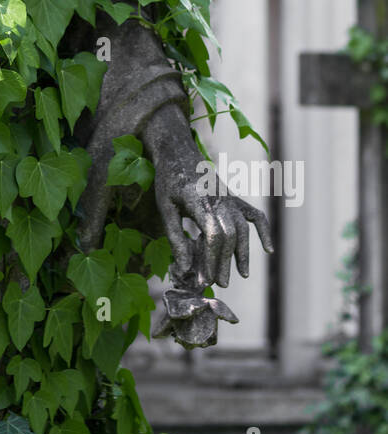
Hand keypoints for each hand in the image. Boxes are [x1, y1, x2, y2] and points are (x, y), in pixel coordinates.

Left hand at [142, 103, 272, 291]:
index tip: (204, 277)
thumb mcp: (164, 208)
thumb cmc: (168, 180)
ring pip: (243, 227)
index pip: (213, 233)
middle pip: (229, 234)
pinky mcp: (233, 196)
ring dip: (243, 253)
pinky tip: (269, 249)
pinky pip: (254, 213)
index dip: (211, 258)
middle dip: (225, 261)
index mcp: (198, 199)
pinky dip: (263, 230)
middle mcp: (219, 197)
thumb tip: (185, 268)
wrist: (179, 151)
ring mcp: (229, 196)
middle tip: (219, 283)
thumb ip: (175, 238)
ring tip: (241, 275)